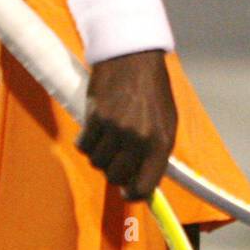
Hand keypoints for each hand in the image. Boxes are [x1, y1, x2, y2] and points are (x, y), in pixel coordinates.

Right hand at [76, 50, 176, 200]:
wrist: (133, 54)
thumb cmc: (152, 88)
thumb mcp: (166, 120)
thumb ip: (156, 152)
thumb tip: (143, 182)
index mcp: (161, 141)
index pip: (144, 186)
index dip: (133, 194)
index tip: (127, 192)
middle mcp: (139, 138)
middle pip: (116, 177)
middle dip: (113, 171)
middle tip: (115, 158)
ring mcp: (117, 128)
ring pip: (97, 162)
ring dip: (99, 155)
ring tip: (106, 138)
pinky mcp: (96, 117)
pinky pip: (83, 146)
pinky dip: (85, 143)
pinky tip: (92, 131)